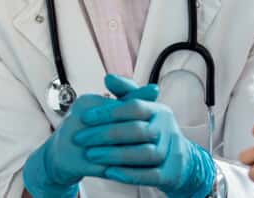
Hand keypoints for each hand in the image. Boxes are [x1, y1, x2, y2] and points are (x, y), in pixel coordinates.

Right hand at [22, 78, 160, 197]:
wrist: (59, 156)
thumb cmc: (87, 130)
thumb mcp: (104, 111)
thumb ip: (127, 101)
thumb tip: (154, 90)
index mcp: (87, 103)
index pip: (116, 104)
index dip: (137, 103)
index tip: (156, 105)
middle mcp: (79, 119)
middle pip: (114, 126)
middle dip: (137, 132)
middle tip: (157, 136)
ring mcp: (75, 142)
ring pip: (111, 148)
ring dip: (132, 153)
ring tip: (151, 155)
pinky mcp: (75, 162)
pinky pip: (104, 168)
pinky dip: (121, 170)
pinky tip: (136, 171)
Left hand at [77, 74, 215, 197]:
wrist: (173, 160)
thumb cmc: (149, 131)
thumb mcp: (140, 111)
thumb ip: (124, 94)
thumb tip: (108, 77)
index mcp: (159, 110)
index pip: (135, 106)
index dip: (108, 111)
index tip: (84, 117)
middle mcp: (167, 129)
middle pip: (138, 130)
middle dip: (105, 134)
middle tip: (80, 138)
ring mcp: (171, 151)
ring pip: (145, 153)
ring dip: (115, 155)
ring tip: (90, 155)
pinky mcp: (169, 173)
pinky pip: (151, 175)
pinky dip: (130, 174)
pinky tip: (109, 172)